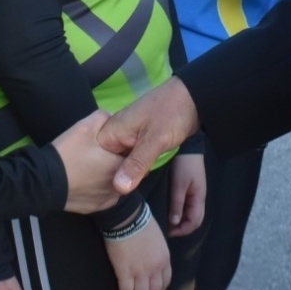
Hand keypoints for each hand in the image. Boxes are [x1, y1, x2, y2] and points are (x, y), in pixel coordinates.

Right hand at [51, 109, 122, 214]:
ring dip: (110, 176)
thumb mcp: (85, 126)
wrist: (43, 182)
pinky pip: (105, 196)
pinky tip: (89, 180)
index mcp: (121, 166)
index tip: (114, 144)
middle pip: (126, 171)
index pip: (135, 155)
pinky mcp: (96, 208)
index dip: (126, 148)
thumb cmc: (68, 154)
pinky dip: (100, 189)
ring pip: (117, 185)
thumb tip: (113, 117)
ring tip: (94, 167)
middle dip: (119, 162)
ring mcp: (108, 200)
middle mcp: (120, 186)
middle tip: (102, 155)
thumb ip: (104, 117)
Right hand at [98, 78, 200, 195]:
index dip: (106, 178)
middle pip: (109, 163)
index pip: (98, 162)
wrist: (193, 98)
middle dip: (119, 176)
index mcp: (110, 132)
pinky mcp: (138, 140)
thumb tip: (118, 188)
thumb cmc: (171, 114)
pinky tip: (142, 174)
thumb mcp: (155, 141)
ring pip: (121, 162)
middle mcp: (114, 134)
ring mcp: (127, 137)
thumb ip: (136, 164)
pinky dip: (136, 166)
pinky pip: (131, 158)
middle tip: (130, 187)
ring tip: (136, 183)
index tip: (117, 191)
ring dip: (130, 172)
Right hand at [103, 211, 171, 289]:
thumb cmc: (142, 224)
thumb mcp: (159, 240)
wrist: (127, 219)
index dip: (157, 289)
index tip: (150, 289)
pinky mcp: (125, 273)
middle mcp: (155, 268)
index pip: (165, 282)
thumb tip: (153, 262)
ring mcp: (140, 272)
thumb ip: (158, 253)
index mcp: (164, 259)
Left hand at [166, 152, 206, 237]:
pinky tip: (168, 208)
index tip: (167, 232)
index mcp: (199, 198)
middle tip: (165, 229)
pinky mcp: (190, 185)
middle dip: (181, 227)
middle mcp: (199, 196)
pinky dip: (179, 210)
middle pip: (194, 219)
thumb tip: (174, 223)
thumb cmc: (184, 164)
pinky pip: (187, 203)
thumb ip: (177, 204)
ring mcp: (195, 191)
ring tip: (165, 220)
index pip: (194, 222)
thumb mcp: (179, 184)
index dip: (182, 231)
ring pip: (190, 212)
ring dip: (180, 219)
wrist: (187, 144)